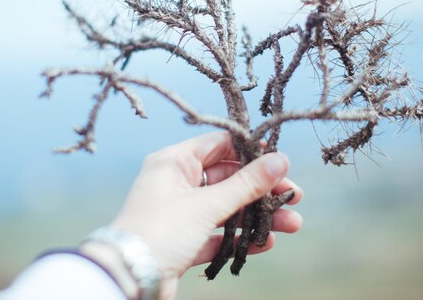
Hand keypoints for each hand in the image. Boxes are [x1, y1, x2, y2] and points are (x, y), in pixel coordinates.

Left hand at [96, 132, 302, 299]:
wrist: (128, 278)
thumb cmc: (160, 231)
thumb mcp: (207, 204)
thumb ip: (246, 184)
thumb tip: (280, 160)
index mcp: (174, 162)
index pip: (219, 145)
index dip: (251, 151)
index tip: (280, 160)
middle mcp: (176, 183)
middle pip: (228, 178)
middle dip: (262, 189)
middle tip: (294, 195)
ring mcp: (180, 212)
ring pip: (227, 208)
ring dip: (258, 216)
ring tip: (292, 224)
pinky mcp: (183, 240)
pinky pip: (218, 234)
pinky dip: (240, 238)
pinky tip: (266, 242)